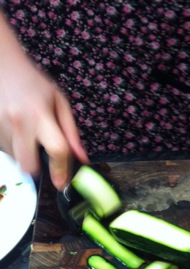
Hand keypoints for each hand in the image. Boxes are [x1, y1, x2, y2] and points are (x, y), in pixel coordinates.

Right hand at [0, 51, 88, 189]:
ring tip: (29, 138)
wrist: (3, 66)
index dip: (62, 169)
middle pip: (29, 164)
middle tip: (43, 163)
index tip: (62, 182)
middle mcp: (19, 123)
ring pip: (16, 160)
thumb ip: (72, 134)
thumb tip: (82, 159)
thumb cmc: (34, 83)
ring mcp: (1, 127)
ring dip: (26, 157)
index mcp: (41, 114)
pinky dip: (15, 149)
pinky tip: (19, 133)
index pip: (57, 149)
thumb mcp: (60, 103)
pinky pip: (6, 152)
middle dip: (38, 170)